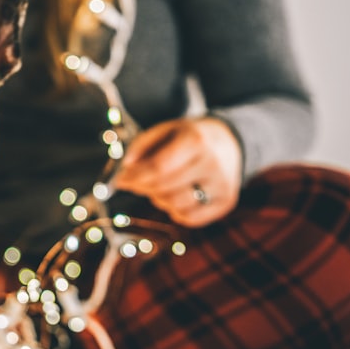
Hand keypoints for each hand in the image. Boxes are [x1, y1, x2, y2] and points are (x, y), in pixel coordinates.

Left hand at [111, 117, 242, 226]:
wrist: (229, 142)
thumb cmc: (187, 137)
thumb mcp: (164, 130)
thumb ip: (140, 146)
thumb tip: (124, 170)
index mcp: (196, 140)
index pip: (159, 167)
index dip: (135, 176)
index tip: (120, 180)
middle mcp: (213, 164)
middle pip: (165, 187)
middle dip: (143, 187)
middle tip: (134, 182)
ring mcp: (223, 185)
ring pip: (176, 205)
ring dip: (159, 198)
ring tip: (161, 184)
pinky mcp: (226, 202)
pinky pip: (189, 218)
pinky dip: (175, 210)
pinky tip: (176, 194)